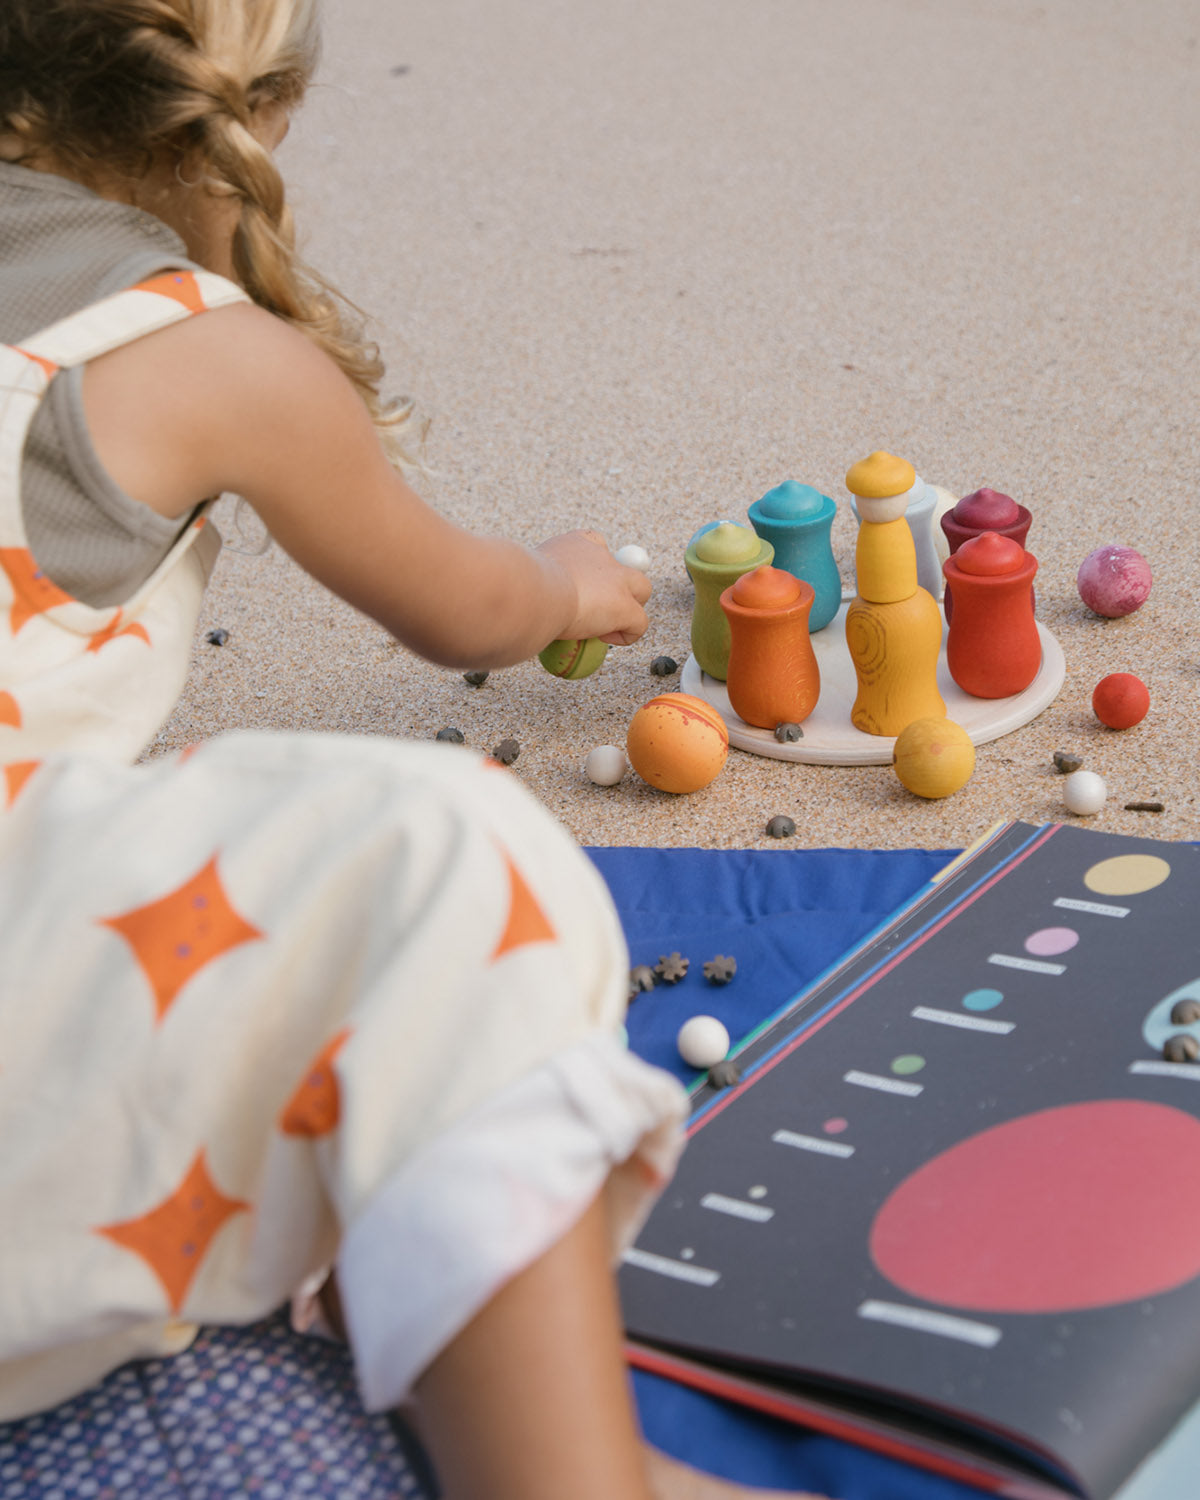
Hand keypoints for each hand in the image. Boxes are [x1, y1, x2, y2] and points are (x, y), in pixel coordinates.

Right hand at [535, 529, 651, 645]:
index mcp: (575, 543)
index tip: (578, 586)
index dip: (594, 567)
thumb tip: (530, 599)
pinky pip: (639, 624)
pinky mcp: (625, 607)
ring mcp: (617, 580)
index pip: (595, 544)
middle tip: (597, 610)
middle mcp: (601, 555)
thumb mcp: (527, 575)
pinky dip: (625, 636)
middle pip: (626, 566)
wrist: (528, 593)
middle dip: (620, 587)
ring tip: (604, 627)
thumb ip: (538, 580)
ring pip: (642, 590)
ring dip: (628, 610)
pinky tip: (602, 639)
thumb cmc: (518, 586)